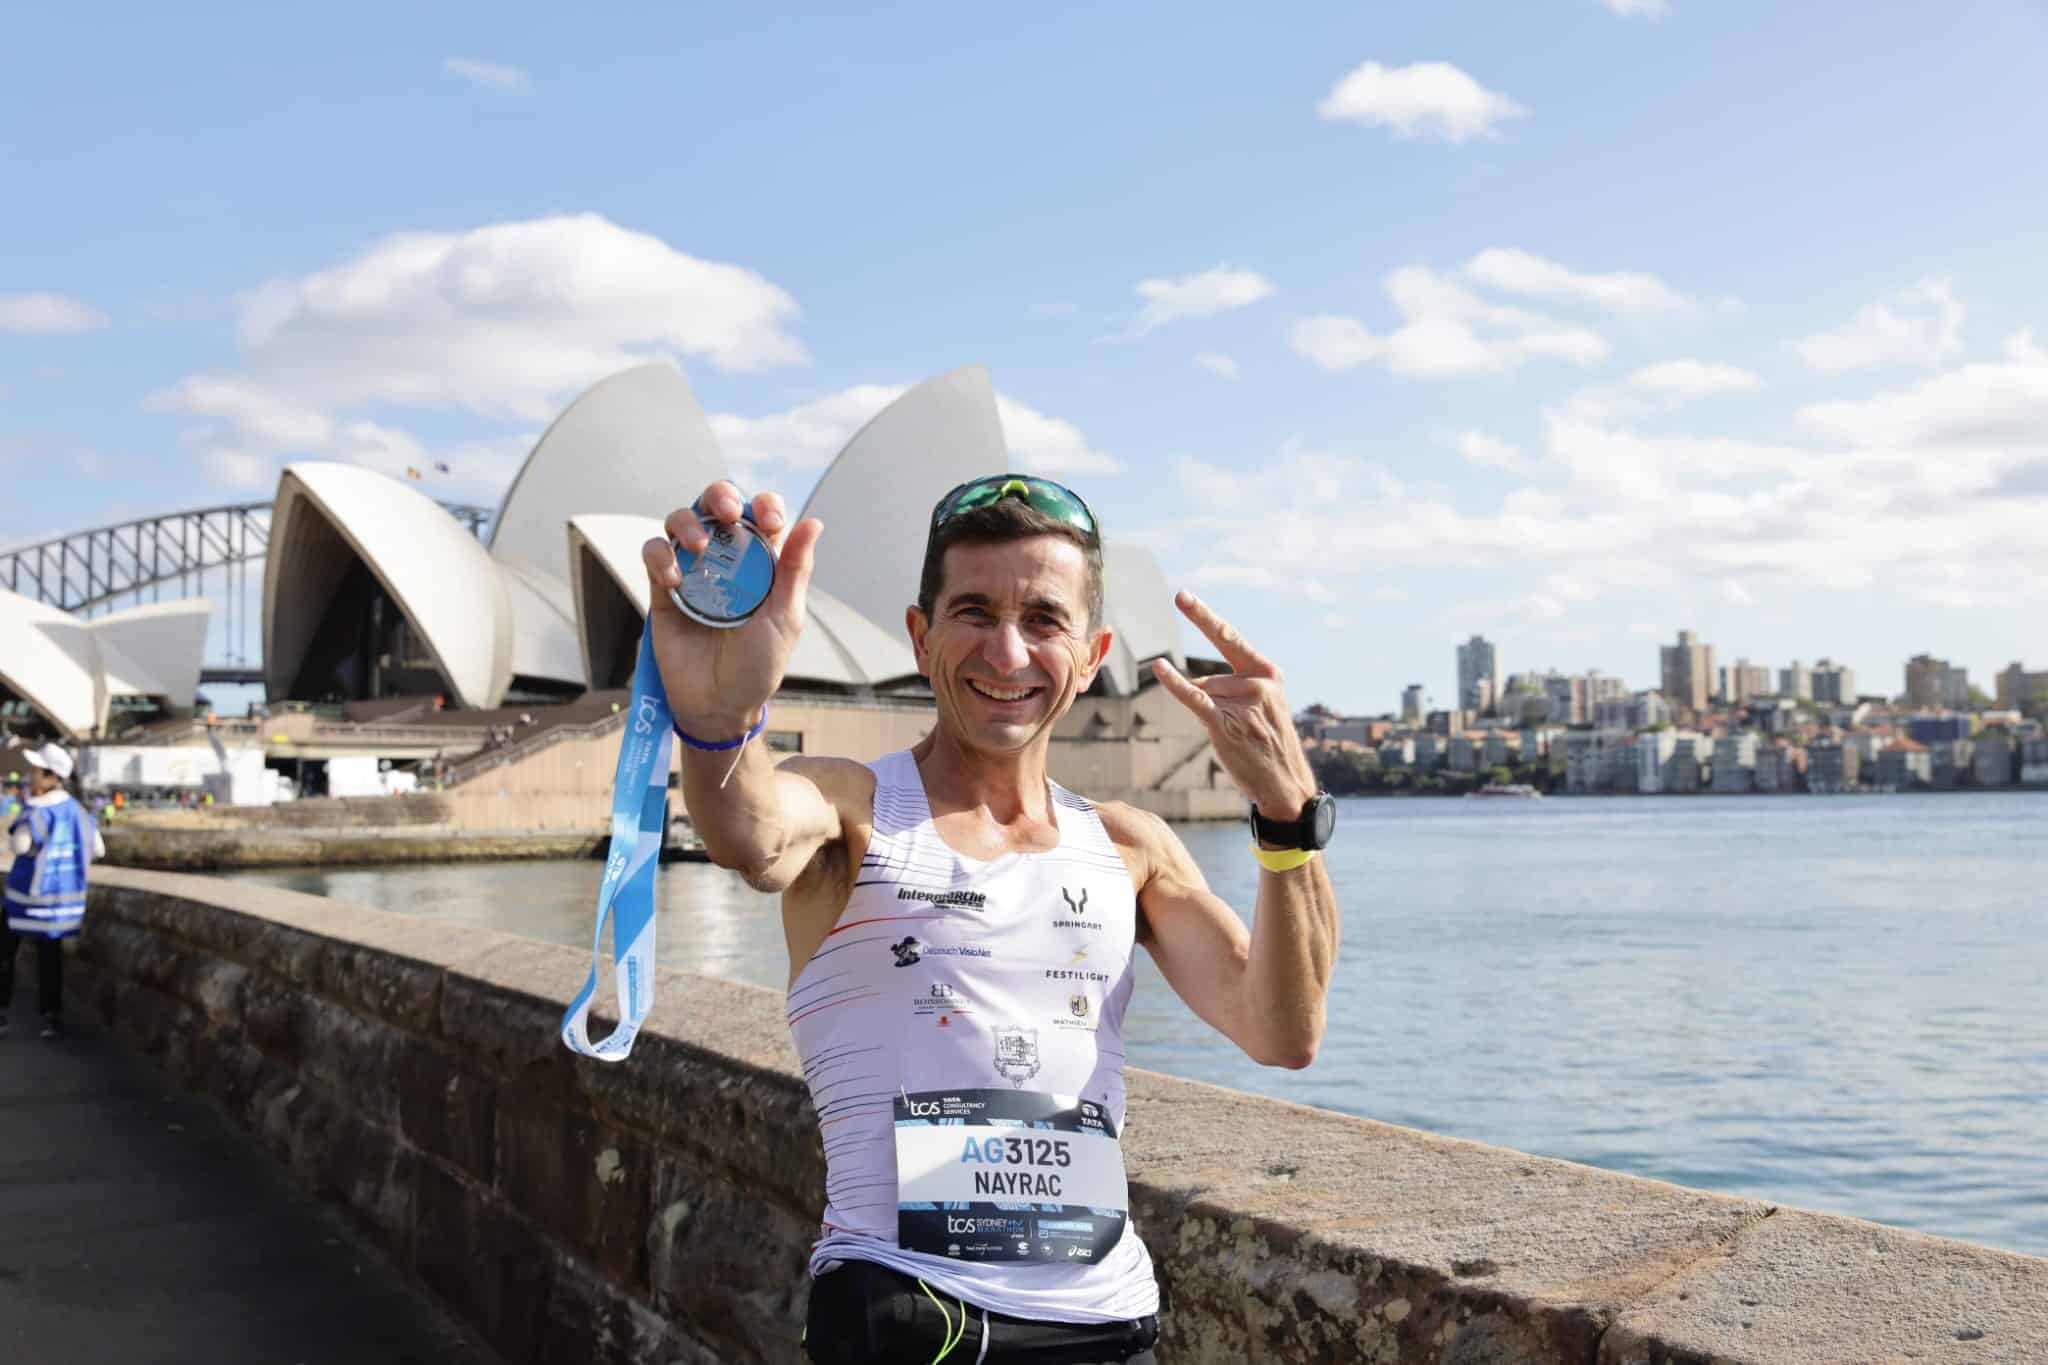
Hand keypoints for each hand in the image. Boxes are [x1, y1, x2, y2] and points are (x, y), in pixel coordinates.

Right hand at [641, 481, 821, 737]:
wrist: (719, 705)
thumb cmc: (757, 665)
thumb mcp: (785, 618)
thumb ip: (794, 571)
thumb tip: (814, 523)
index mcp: (761, 561)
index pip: (761, 515)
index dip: (766, 505)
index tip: (771, 524)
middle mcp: (726, 558)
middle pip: (716, 505)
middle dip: (721, 496)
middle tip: (730, 514)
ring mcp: (692, 570)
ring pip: (680, 521)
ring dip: (688, 522)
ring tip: (700, 549)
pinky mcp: (663, 589)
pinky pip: (653, 553)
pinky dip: (660, 556)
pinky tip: (674, 579)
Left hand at [1151, 591, 1316, 817]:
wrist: (1286, 782)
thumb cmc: (1269, 741)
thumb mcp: (1262, 703)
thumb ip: (1231, 685)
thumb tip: (1192, 682)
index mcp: (1268, 672)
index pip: (1229, 637)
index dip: (1203, 616)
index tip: (1181, 596)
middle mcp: (1258, 683)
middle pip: (1211, 679)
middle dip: (1215, 704)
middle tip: (1242, 728)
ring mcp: (1243, 703)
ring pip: (1204, 695)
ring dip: (1212, 716)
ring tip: (1240, 738)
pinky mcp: (1227, 724)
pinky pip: (1194, 699)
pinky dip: (1175, 684)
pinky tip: (1159, 668)